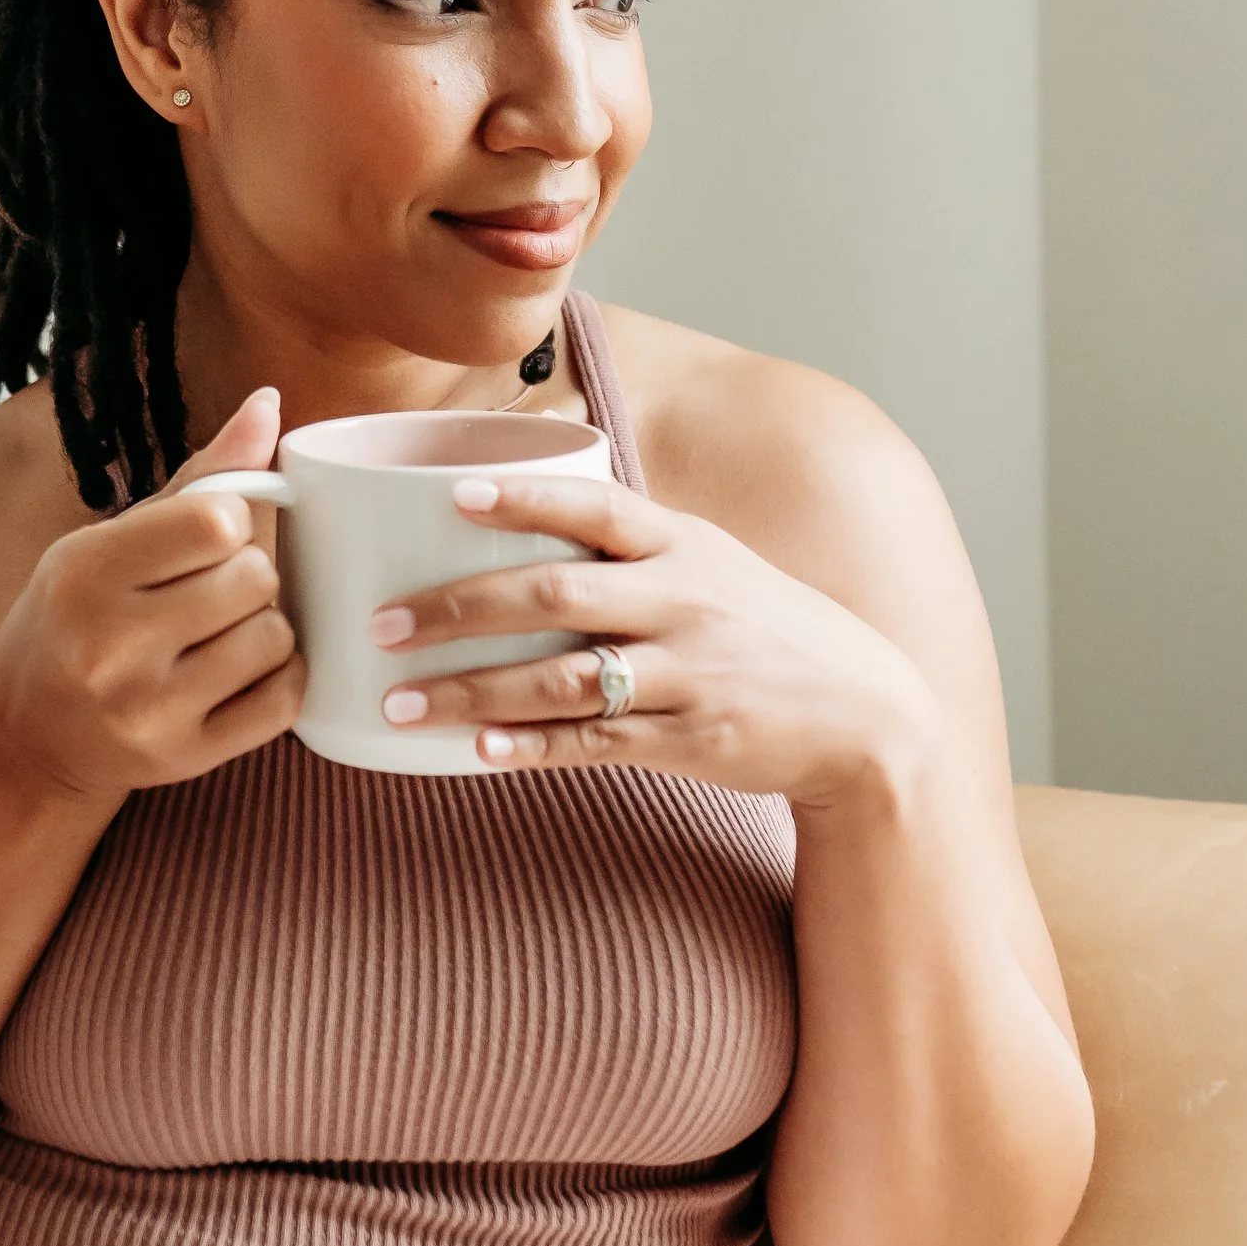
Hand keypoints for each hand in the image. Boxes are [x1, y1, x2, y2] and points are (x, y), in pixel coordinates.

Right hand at [0, 390, 303, 803]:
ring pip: (274, 636)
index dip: (229, 520)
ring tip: (220, 630)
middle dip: (246, 573)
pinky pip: (284, 699)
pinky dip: (277, 677)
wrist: (27, 743)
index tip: (207, 536)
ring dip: (263, 626)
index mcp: (83, 574)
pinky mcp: (185, 759)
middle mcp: (110, 646)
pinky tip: (241, 669)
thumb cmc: (70, 623)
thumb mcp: (103, 543)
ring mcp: (149, 711)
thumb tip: (268, 405)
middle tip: (212, 588)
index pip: (216, 520)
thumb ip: (195, 478)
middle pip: (253, 577)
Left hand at [370, 470, 929, 803]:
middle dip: (456, 608)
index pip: (593, 507)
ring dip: (469, 691)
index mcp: (683, 544)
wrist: (865, 714)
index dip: (522, 498)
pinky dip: (531, 748)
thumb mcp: (711, 562)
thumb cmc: (763, 628)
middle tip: (380, 624)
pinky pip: (593, 744)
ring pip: (558, 679)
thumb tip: (523, 495)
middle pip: (551, 594)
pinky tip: (476, 750)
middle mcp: (683, 601)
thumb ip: (628, 541)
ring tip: (398, 701)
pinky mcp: (687, 740)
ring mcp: (686, 674)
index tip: (450, 497)